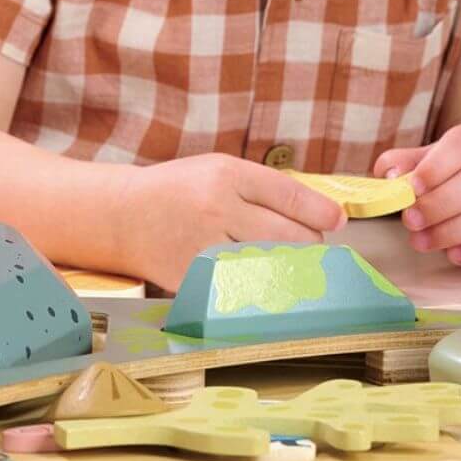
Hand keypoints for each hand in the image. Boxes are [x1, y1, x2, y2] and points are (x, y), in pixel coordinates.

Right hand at [115, 154, 346, 293]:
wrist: (122, 217)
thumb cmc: (179, 191)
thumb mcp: (218, 170)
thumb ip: (265, 189)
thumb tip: (323, 215)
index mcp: (225, 175)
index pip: (289, 195)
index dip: (321, 211)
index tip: (338, 221)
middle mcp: (217, 209)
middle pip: (290, 236)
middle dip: (309, 242)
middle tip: (307, 244)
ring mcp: (205, 248)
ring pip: (272, 267)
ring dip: (288, 267)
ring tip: (287, 262)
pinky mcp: (196, 280)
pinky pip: (245, 289)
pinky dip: (259, 287)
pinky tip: (259, 280)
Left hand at [374, 124, 460, 271]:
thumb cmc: (459, 169)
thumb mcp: (432, 158)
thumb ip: (406, 163)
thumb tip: (389, 176)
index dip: (437, 167)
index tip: (412, 188)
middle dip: (441, 205)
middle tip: (410, 221)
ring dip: (455, 232)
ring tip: (422, 241)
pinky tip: (456, 255)